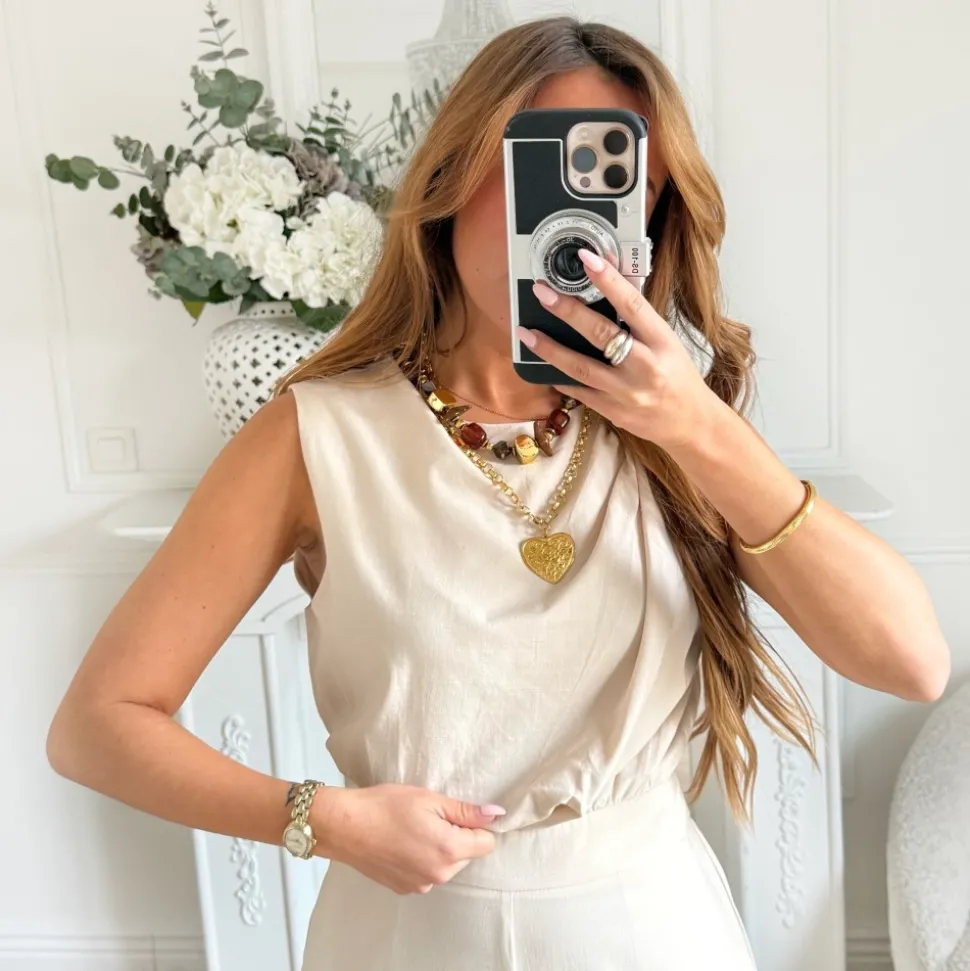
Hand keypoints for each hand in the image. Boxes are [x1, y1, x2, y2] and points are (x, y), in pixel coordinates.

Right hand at [312, 784, 502, 893]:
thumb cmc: (386, 806)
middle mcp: (439, 874)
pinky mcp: (405, 888)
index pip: (486, 843)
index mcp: (449, 850)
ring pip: (447, 865)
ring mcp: (421, 884)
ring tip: (413, 829)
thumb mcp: (430, 799)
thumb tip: (496, 815)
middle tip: (429, 817)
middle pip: (467, 855)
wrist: (345, 826)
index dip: (476, 825)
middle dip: (457, 837)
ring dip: (439, 849)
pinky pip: (428, 873)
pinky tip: (402, 843)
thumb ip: (466, 811)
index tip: (457, 813)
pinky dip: (422, 859)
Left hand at [516, 248, 722, 451]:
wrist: (689, 422)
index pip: (632, 305)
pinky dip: (558, 375)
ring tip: (526, 332)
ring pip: (581, 367)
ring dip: (550, 349)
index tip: (586, 258)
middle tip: (542, 292)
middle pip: (600, 334)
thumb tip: (611, 275)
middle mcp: (644, 367)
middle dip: (568, 311)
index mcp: (662, 342)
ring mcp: (625, 392)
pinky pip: (578, 391)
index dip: (608, 280)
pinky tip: (540, 363)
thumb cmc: (677, 375)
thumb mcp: (666, 341)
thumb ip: (637, 315)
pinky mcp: (611, 411)